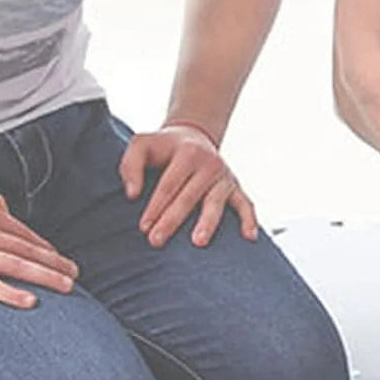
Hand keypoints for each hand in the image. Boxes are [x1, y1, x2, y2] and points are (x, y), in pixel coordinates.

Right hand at [0, 183, 78, 309]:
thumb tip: (8, 210)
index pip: (26, 234)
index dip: (46, 248)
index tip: (60, 259)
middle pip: (29, 250)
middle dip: (56, 263)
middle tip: (75, 275)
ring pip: (19, 266)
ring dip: (46, 277)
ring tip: (66, 286)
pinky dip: (13, 293)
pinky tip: (31, 301)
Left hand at [119, 123, 258, 247]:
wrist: (193, 137)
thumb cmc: (163, 147)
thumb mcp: (141, 145)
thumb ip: (130, 165)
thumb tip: (132, 194)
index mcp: (187, 153)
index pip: (169, 184)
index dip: (155, 206)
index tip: (143, 227)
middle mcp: (209, 163)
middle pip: (189, 196)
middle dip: (172, 220)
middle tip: (156, 240)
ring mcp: (224, 176)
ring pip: (215, 202)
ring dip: (207, 223)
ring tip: (197, 242)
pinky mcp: (235, 187)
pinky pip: (245, 204)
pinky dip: (249, 220)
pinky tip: (249, 237)